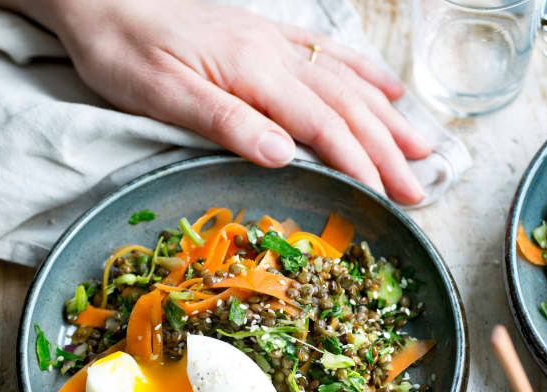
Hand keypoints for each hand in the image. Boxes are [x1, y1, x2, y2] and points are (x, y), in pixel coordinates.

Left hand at [11, 0, 431, 203]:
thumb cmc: (123, 51)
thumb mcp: (161, 94)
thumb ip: (225, 122)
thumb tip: (283, 155)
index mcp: (253, 71)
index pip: (322, 124)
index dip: (358, 164)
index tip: (385, 199)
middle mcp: (276, 53)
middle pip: (347, 107)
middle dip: (386, 153)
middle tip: (418, 192)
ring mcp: (276, 41)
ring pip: (348, 82)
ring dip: (388, 119)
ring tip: (423, 149)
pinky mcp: (269, 37)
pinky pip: (329, 54)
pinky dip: (365, 74)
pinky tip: (388, 90)